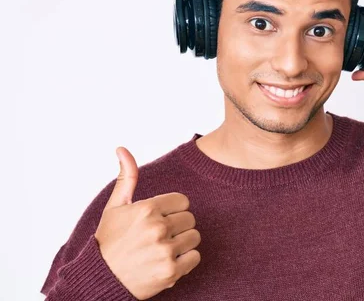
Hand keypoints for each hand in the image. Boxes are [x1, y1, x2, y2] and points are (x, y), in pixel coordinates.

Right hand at [94, 147, 201, 299]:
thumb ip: (126, 177)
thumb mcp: (115, 207)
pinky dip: (185, 261)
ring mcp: (165, 251)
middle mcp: (157, 229)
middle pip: (190, 219)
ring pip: (194, 237)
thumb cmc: (109, 241)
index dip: (172, 210)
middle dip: (177, 226)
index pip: (183, 201)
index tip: (160, 219)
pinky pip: (195, 257)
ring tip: (163, 248)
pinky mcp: (171, 272)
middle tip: (159, 236)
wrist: (101, 280)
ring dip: (183, 243)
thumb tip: (122, 148)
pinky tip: (168, 261)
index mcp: (147, 209)